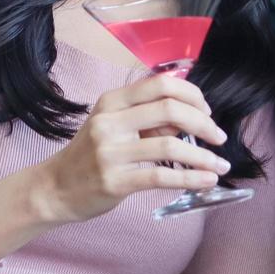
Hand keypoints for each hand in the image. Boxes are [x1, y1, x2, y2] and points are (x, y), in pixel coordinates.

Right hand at [35, 73, 230, 223]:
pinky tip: (207, 180)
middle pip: (169, 109)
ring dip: (203, 156)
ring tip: (220, 164)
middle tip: (219, 137)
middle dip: (203, 123)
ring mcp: (111, 152)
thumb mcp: (111, 126)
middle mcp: (110, 122)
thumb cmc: (89, 155)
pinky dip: (191, 178)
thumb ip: (146, 118)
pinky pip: (162, 176)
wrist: (54, 189)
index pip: (161, 84)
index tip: (207, 111)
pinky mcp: (115, 182)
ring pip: (170, 145)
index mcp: (111, 101)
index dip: (192, 95)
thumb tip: (190, 118)